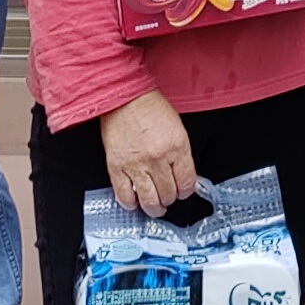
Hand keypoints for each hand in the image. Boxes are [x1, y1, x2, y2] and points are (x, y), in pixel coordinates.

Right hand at [101, 90, 198, 214]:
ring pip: (149, 200)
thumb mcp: (177, 127)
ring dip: (154, 208)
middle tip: (168, 198)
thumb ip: (181, 154)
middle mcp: (158, 158)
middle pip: (169, 194)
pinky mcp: (117, 167)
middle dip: (170, 199)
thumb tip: (184, 176)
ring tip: (155, 207)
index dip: (186, 191)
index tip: (183, 191)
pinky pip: (124, 195)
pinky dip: (130, 203)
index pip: (187, 183)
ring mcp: (137, 165)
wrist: (124, 96)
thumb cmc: (150, 107)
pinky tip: (134, 202)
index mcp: (177, 147)